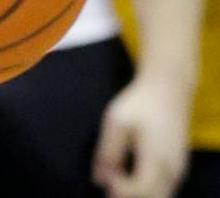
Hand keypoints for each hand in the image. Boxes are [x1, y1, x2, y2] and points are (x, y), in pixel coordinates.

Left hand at [93, 73, 190, 197]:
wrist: (169, 90)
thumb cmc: (140, 103)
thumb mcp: (116, 123)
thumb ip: (107, 153)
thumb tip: (98, 180)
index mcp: (156, 159)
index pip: (139, 191)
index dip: (118, 190)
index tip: (106, 175)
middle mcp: (172, 170)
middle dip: (126, 194)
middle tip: (109, 175)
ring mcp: (178, 170)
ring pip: (158, 196)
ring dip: (136, 193)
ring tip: (117, 172)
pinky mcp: (177, 168)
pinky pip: (163, 190)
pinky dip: (146, 189)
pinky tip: (128, 172)